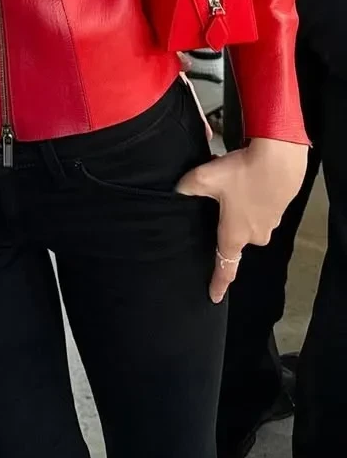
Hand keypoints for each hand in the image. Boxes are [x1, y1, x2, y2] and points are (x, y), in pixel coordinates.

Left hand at [176, 138, 307, 302]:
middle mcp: (254, 236)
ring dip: (236, 208)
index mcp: (234, 235)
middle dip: (222, 224)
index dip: (218, 283)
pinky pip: (257, 210)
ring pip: (245, 221)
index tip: (213, 296)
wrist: (280, 161)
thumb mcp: (205, 178)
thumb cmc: (242, 174)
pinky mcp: (278, 210)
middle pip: (232, 238)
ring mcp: (269, 224)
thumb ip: (186, 187)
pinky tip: (243, 181)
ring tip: (228, 187)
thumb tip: (177, 190)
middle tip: (213, 206)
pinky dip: (249, 198)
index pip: (225, 267)